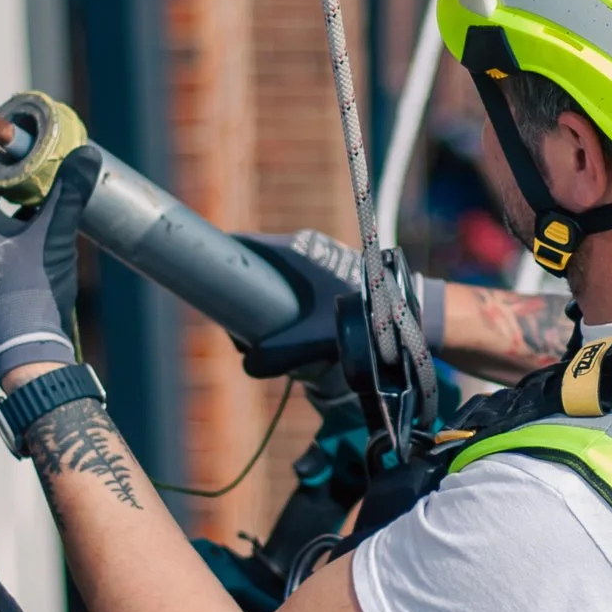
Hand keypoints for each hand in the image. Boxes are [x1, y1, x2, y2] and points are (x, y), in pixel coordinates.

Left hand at [0, 104, 99, 380]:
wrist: (29, 349)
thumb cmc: (31, 295)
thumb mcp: (54, 236)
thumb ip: (69, 193)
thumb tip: (86, 153)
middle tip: (4, 136)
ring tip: (24, 163)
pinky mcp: (1, 266)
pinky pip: (2, 225)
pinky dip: (16, 207)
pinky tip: (42, 204)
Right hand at [238, 232, 447, 382]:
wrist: (407, 311)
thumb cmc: (364, 317)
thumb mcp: (317, 338)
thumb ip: (280, 354)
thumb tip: (248, 366)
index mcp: (294, 250)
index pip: (242, 245)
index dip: (218, 263)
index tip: (204, 290)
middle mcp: (302, 248)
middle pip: (254, 265)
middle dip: (240, 297)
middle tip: (239, 331)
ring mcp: (315, 259)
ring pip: (273, 278)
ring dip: (263, 305)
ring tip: (265, 339)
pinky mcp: (326, 274)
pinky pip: (291, 285)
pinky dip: (282, 305)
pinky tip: (289, 333)